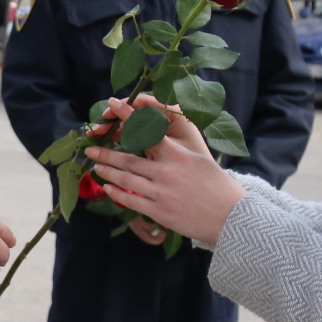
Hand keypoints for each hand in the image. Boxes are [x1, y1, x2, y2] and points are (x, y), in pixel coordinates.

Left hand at [86, 101, 245, 245]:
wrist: (231, 217)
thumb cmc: (216, 185)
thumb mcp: (197, 159)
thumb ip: (173, 150)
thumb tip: (152, 139)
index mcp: (177, 155)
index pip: (147, 132)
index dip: (128, 117)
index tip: (113, 105)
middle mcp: (166, 173)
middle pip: (128, 159)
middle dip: (106, 152)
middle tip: (90, 147)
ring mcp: (161, 194)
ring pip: (126, 180)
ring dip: (108, 171)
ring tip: (96, 165)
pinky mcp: (159, 212)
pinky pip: (131, 201)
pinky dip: (117, 193)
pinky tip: (108, 188)